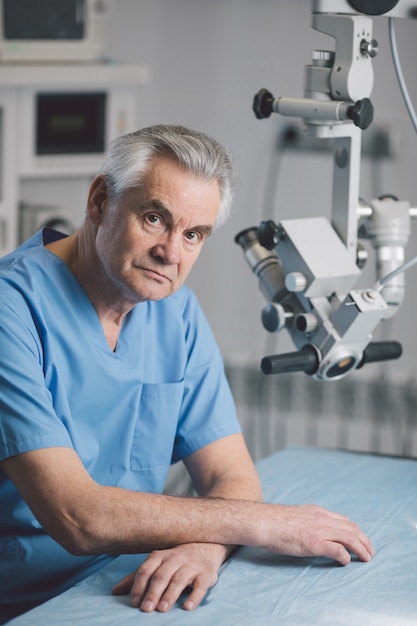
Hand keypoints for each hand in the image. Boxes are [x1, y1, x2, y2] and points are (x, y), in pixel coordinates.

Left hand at [112, 542, 227, 612]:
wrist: (206, 547)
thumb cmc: (176, 560)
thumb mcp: (157, 565)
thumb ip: (138, 578)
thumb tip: (115, 591)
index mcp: (160, 555)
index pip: (147, 569)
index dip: (139, 585)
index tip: (134, 602)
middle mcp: (176, 558)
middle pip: (162, 575)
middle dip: (153, 592)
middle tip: (146, 609)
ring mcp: (192, 565)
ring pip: (180, 579)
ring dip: (170, 594)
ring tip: (162, 609)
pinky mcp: (206, 574)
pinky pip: (201, 585)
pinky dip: (195, 596)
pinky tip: (187, 607)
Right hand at [262, 503, 373, 564]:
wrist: (265, 522)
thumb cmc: (275, 521)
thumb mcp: (298, 515)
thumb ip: (309, 520)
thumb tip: (313, 530)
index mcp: (318, 511)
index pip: (344, 520)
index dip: (356, 531)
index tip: (360, 539)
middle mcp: (323, 519)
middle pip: (351, 528)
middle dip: (364, 540)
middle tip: (370, 552)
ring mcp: (320, 530)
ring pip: (349, 538)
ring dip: (361, 549)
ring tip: (366, 558)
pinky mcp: (315, 543)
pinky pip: (337, 550)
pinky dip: (345, 556)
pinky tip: (346, 562)